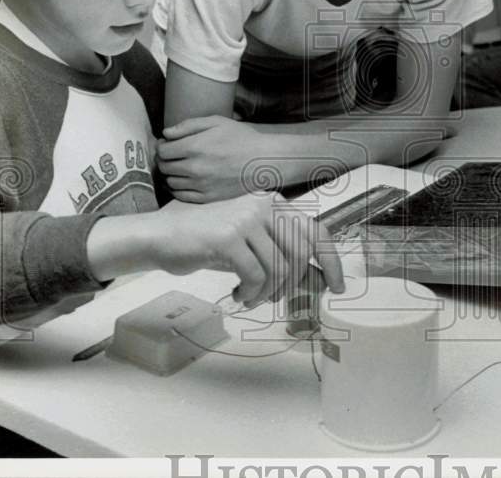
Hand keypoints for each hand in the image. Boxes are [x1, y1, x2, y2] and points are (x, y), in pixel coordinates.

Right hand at [148, 194, 344, 306]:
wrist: (163, 237)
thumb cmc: (208, 243)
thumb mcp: (253, 245)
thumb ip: (283, 255)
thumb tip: (320, 279)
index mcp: (274, 203)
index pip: (315, 231)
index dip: (331, 260)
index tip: (337, 287)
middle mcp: (264, 205)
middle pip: (299, 255)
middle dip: (290, 285)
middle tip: (272, 298)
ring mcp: (246, 218)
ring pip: (278, 268)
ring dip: (267, 293)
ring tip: (251, 297)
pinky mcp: (229, 237)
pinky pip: (255, 276)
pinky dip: (250, 292)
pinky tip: (237, 294)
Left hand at [157, 116, 275, 201]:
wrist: (264, 161)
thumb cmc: (241, 138)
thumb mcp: (216, 122)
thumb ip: (188, 125)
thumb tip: (166, 134)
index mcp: (195, 147)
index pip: (162, 150)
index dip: (163, 145)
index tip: (170, 143)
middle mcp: (194, 168)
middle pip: (164, 167)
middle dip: (165, 159)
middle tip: (175, 154)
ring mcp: (201, 185)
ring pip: (170, 182)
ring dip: (171, 174)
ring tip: (182, 166)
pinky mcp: (207, 198)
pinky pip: (181, 196)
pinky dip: (178, 188)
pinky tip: (186, 180)